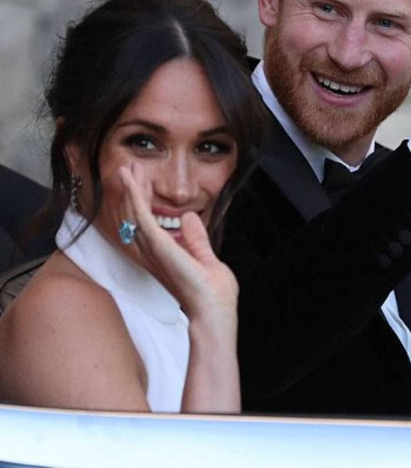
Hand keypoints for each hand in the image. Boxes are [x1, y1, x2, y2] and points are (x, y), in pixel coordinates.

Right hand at [118, 163, 237, 320]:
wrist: (214, 312)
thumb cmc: (212, 294)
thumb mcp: (205, 258)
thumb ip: (196, 239)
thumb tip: (190, 218)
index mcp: (162, 256)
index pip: (147, 222)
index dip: (144, 199)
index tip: (145, 180)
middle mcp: (152, 253)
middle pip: (135, 215)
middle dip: (133, 190)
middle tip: (131, 167)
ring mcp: (153, 250)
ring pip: (133, 212)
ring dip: (131, 188)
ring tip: (128, 167)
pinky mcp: (158, 246)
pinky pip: (140, 215)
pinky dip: (135, 195)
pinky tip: (131, 179)